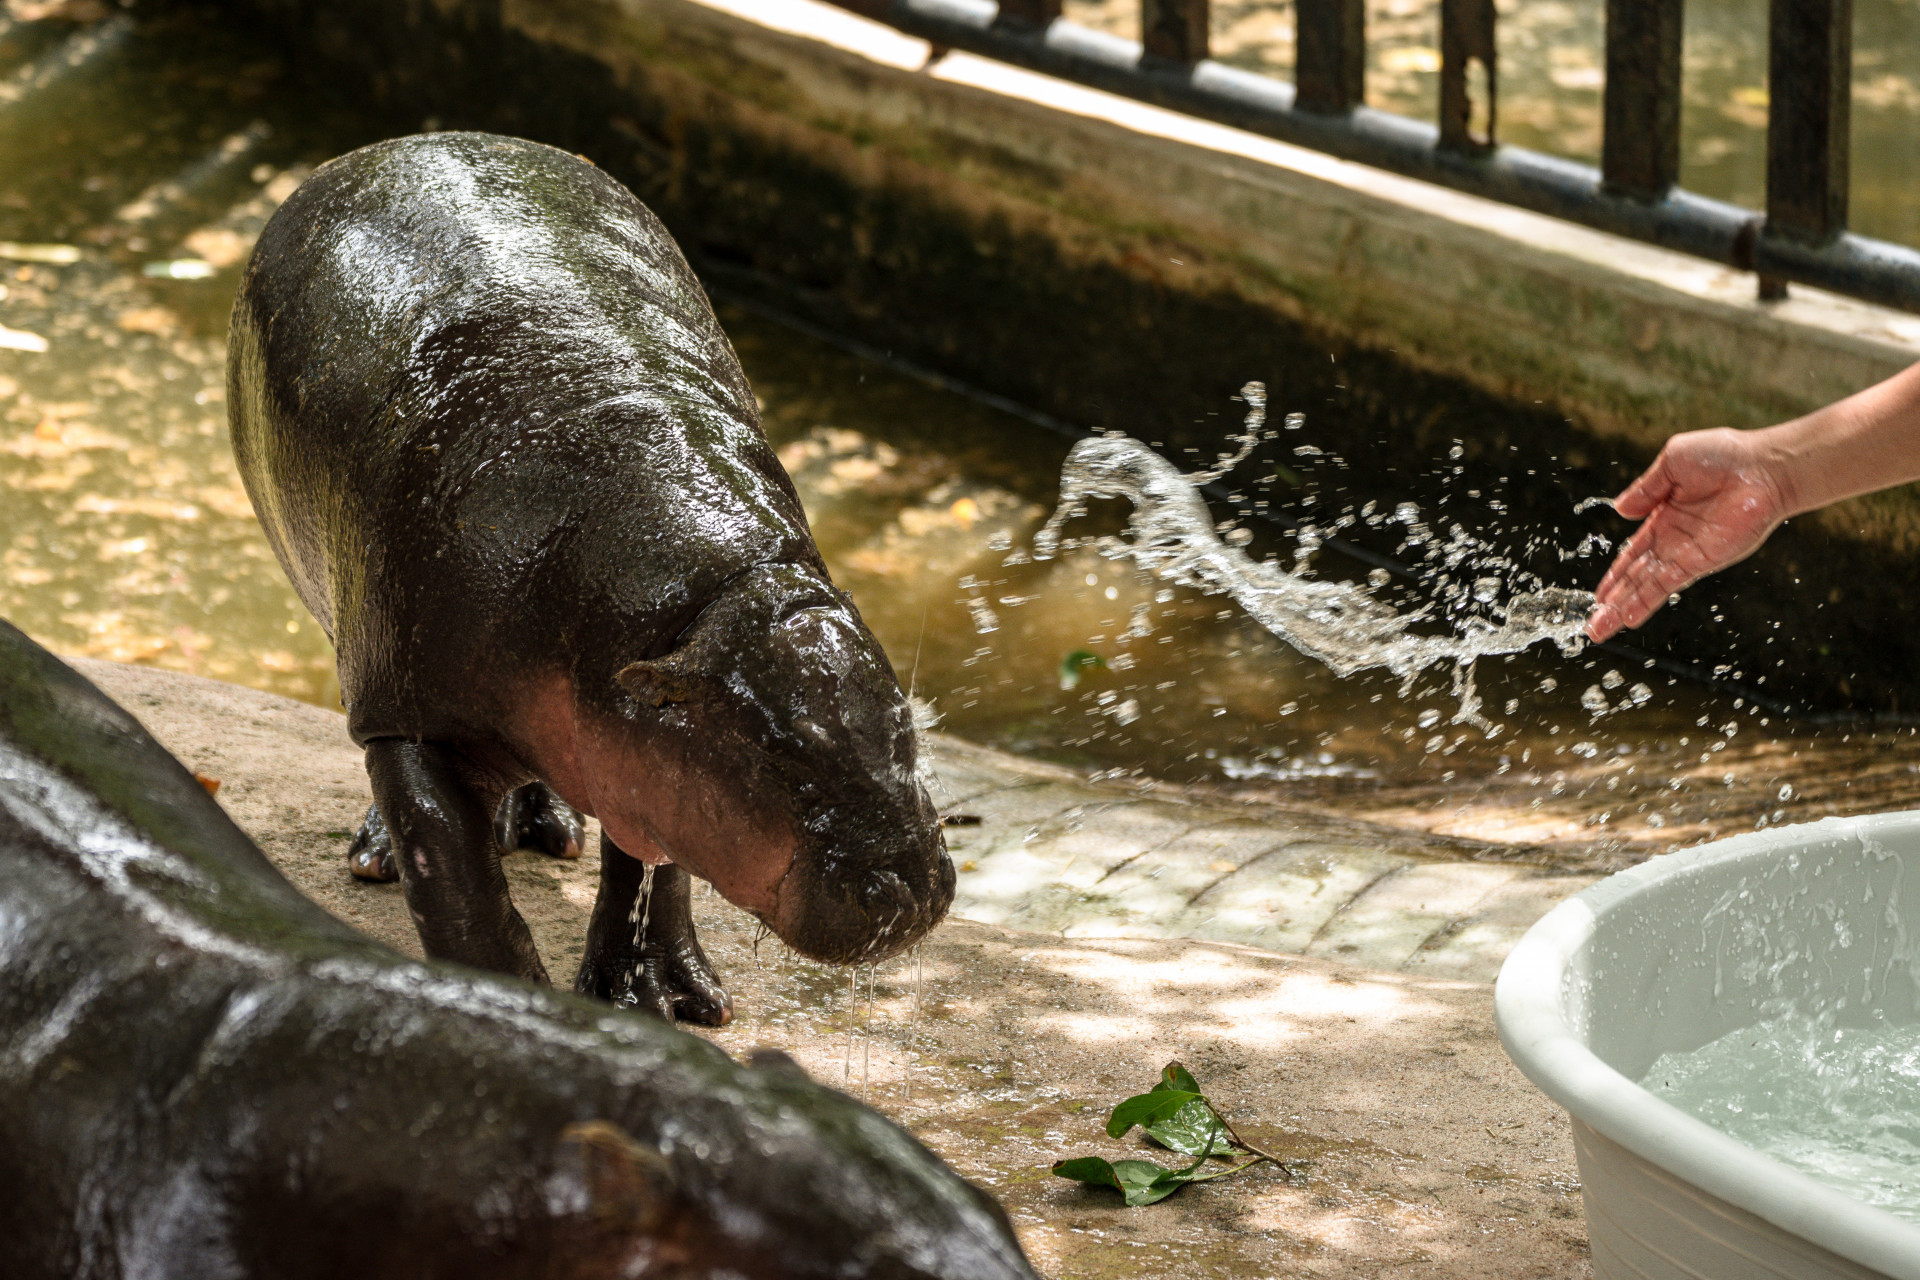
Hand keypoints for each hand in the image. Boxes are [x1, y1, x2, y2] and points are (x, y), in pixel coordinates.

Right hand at [1586, 428, 1790, 642]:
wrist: (1764, 467)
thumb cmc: (1726, 455)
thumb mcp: (1673, 463)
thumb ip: (1646, 489)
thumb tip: (1620, 510)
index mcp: (1663, 517)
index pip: (1632, 554)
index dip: (1614, 575)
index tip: (1597, 596)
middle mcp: (1673, 541)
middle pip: (1635, 577)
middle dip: (1612, 601)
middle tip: (1592, 626)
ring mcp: (1686, 552)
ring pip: (1646, 586)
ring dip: (1622, 607)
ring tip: (1600, 630)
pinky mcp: (1701, 559)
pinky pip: (1667, 583)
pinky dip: (1647, 600)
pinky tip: (1629, 616)